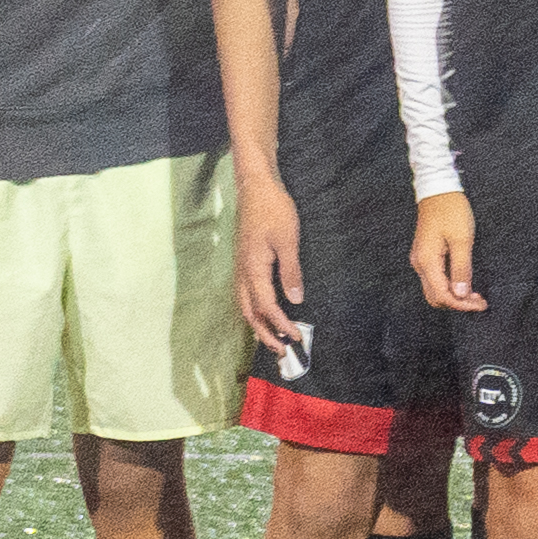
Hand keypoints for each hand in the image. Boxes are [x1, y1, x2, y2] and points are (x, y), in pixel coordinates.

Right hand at [235, 170, 307, 350]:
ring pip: (245, 305)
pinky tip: (265, 313)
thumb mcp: (288, 241)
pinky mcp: (244, 262)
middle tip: (282, 350)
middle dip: (265, 334)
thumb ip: (291, 272)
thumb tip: (295, 300)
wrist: (255, 188)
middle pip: (250, 313)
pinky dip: (254, 310)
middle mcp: (242, 273)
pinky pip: (246, 294)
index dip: (281, 325)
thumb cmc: (273, 210)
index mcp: (253, 270)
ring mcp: (240, 268)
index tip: (296, 337)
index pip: (266, 307)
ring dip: (258, 324)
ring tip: (273, 338)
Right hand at [411, 190, 484, 313]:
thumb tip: (461, 294)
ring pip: (434, 290)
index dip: (462, 304)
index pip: (442, 295)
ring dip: (454, 296)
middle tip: (479, 301)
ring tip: (475, 295)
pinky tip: (464, 283)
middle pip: (435, 297)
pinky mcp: (425, 256)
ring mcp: (421, 260)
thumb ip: (461, 269)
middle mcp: (419, 264)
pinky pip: (435, 279)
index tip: (481, 304)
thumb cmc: (451, 210)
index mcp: (427, 261)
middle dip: (458, 304)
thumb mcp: (462, 239)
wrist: (438, 190)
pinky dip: (450, 286)